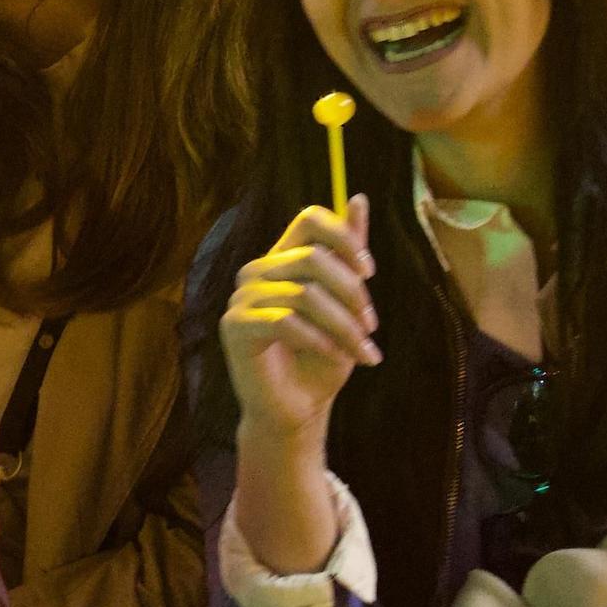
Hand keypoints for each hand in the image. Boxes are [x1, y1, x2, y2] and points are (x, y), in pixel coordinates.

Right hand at [220, 196, 377, 443]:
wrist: (298, 408)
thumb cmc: (322, 357)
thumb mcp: (345, 304)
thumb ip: (348, 255)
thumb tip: (358, 198)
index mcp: (283, 258)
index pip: (310, 219)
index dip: (344, 238)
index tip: (369, 272)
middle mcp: (258, 270)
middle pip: (313, 258)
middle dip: (352, 293)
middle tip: (371, 326)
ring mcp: (242, 297)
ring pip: (304, 294)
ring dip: (343, 326)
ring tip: (363, 351)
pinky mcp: (235, 326)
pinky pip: (285, 322)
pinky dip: (320, 341)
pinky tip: (337, 358)